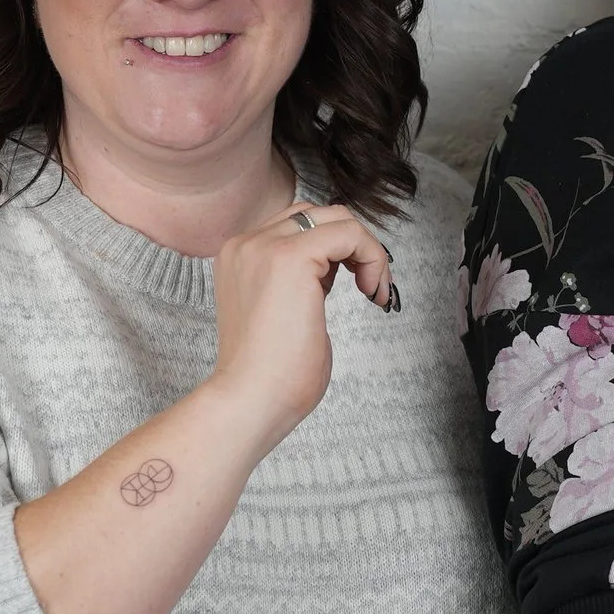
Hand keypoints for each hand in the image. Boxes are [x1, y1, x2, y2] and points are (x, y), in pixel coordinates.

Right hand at [208, 199, 397, 458]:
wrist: (250, 400)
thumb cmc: (270, 376)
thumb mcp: (284, 315)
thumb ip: (301, 283)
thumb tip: (334, 268)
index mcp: (240, 256)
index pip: (298, 226)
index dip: (335, 251)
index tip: (355, 288)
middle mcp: (247, 243)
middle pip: (317, 213)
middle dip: (353, 245)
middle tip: (371, 286)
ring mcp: (265, 246)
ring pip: (336, 216)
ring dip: (366, 249)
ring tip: (373, 289)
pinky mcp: (290, 258)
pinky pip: (350, 233)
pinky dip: (373, 256)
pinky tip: (372, 292)